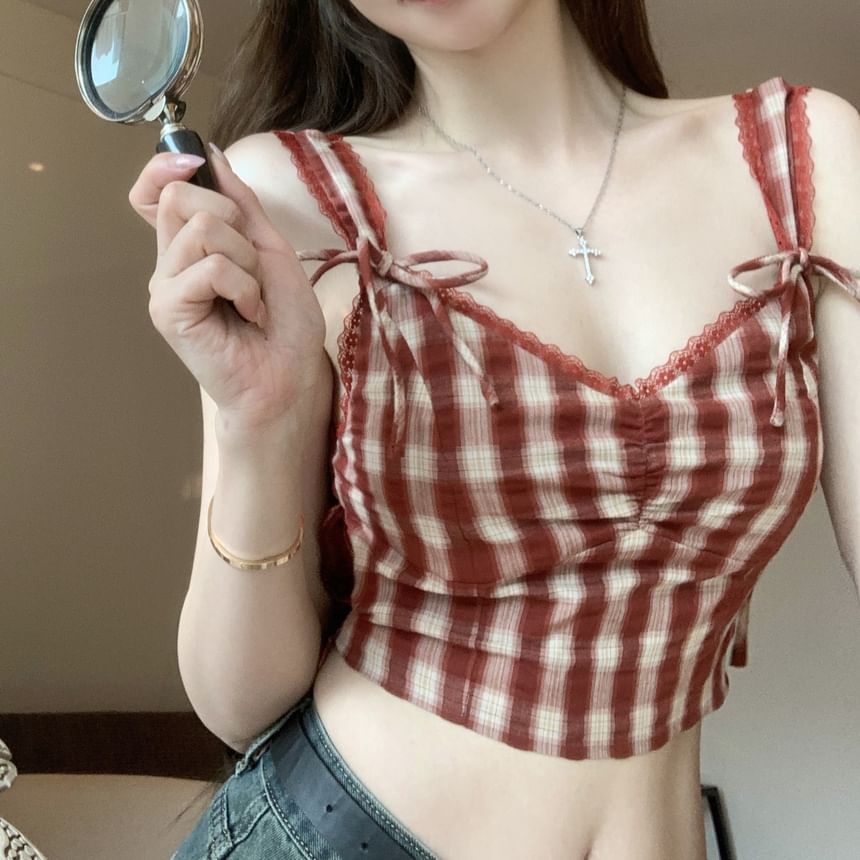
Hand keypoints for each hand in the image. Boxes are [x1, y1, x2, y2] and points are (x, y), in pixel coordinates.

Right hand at [128, 145, 325, 430]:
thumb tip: (211, 153)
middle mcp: (171, 262)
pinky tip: (249, 313)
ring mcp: (165, 286)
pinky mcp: (167, 309)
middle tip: (253, 268)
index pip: (155, 190)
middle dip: (234, 223)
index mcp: (191, 245)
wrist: (291, 374)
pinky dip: (243, 287)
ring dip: (247, 261)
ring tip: (254, 297)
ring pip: (202, 228)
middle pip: (179, 196)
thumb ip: (241, 203)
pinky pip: (208, 267)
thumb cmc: (286, 322)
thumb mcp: (271, 248)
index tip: (196, 160)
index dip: (168, 166)